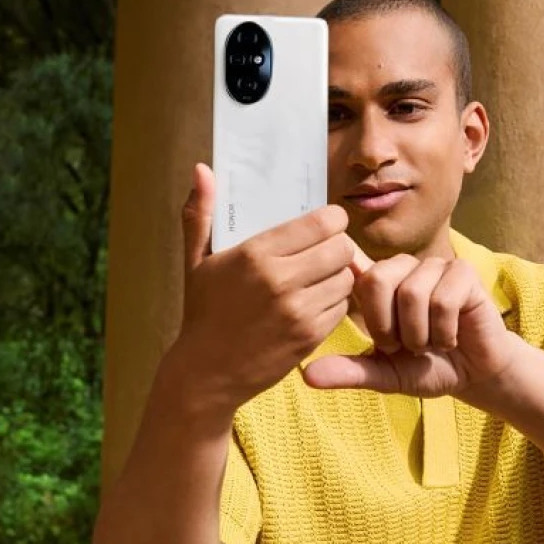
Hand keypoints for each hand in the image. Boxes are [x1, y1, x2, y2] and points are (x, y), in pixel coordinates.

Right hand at [171, 163, 356, 409]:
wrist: (207, 373)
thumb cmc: (202, 313)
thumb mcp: (196, 262)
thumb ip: (200, 213)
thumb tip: (202, 169)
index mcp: (256, 254)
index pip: (324, 222)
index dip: (330, 221)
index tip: (321, 226)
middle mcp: (281, 280)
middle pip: (343, 247)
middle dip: (337, 246)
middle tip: (323, 252)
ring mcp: (299, 311)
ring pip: (347, 277)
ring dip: (338, 275)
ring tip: (318, 277)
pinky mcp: (311, 337)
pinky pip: (342, 308)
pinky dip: (334, 303)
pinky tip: (314, 303)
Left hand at [302, 247, 517, 397]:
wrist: (473, 376)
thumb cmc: (425, 368)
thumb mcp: (382, 375)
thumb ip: (347, 372)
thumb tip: (306, 376)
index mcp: (376, 285)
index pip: (350, 265)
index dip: (340, 264)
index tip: (334, 272)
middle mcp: (401, 269)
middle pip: (376, 279)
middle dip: (387, 326)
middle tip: (401, 345)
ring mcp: (432, 267)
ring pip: (412, 293)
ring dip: (420, 334)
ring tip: (428, 343)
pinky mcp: (463, 272)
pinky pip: (443, 299)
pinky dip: (444, 330)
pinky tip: (450, 337)